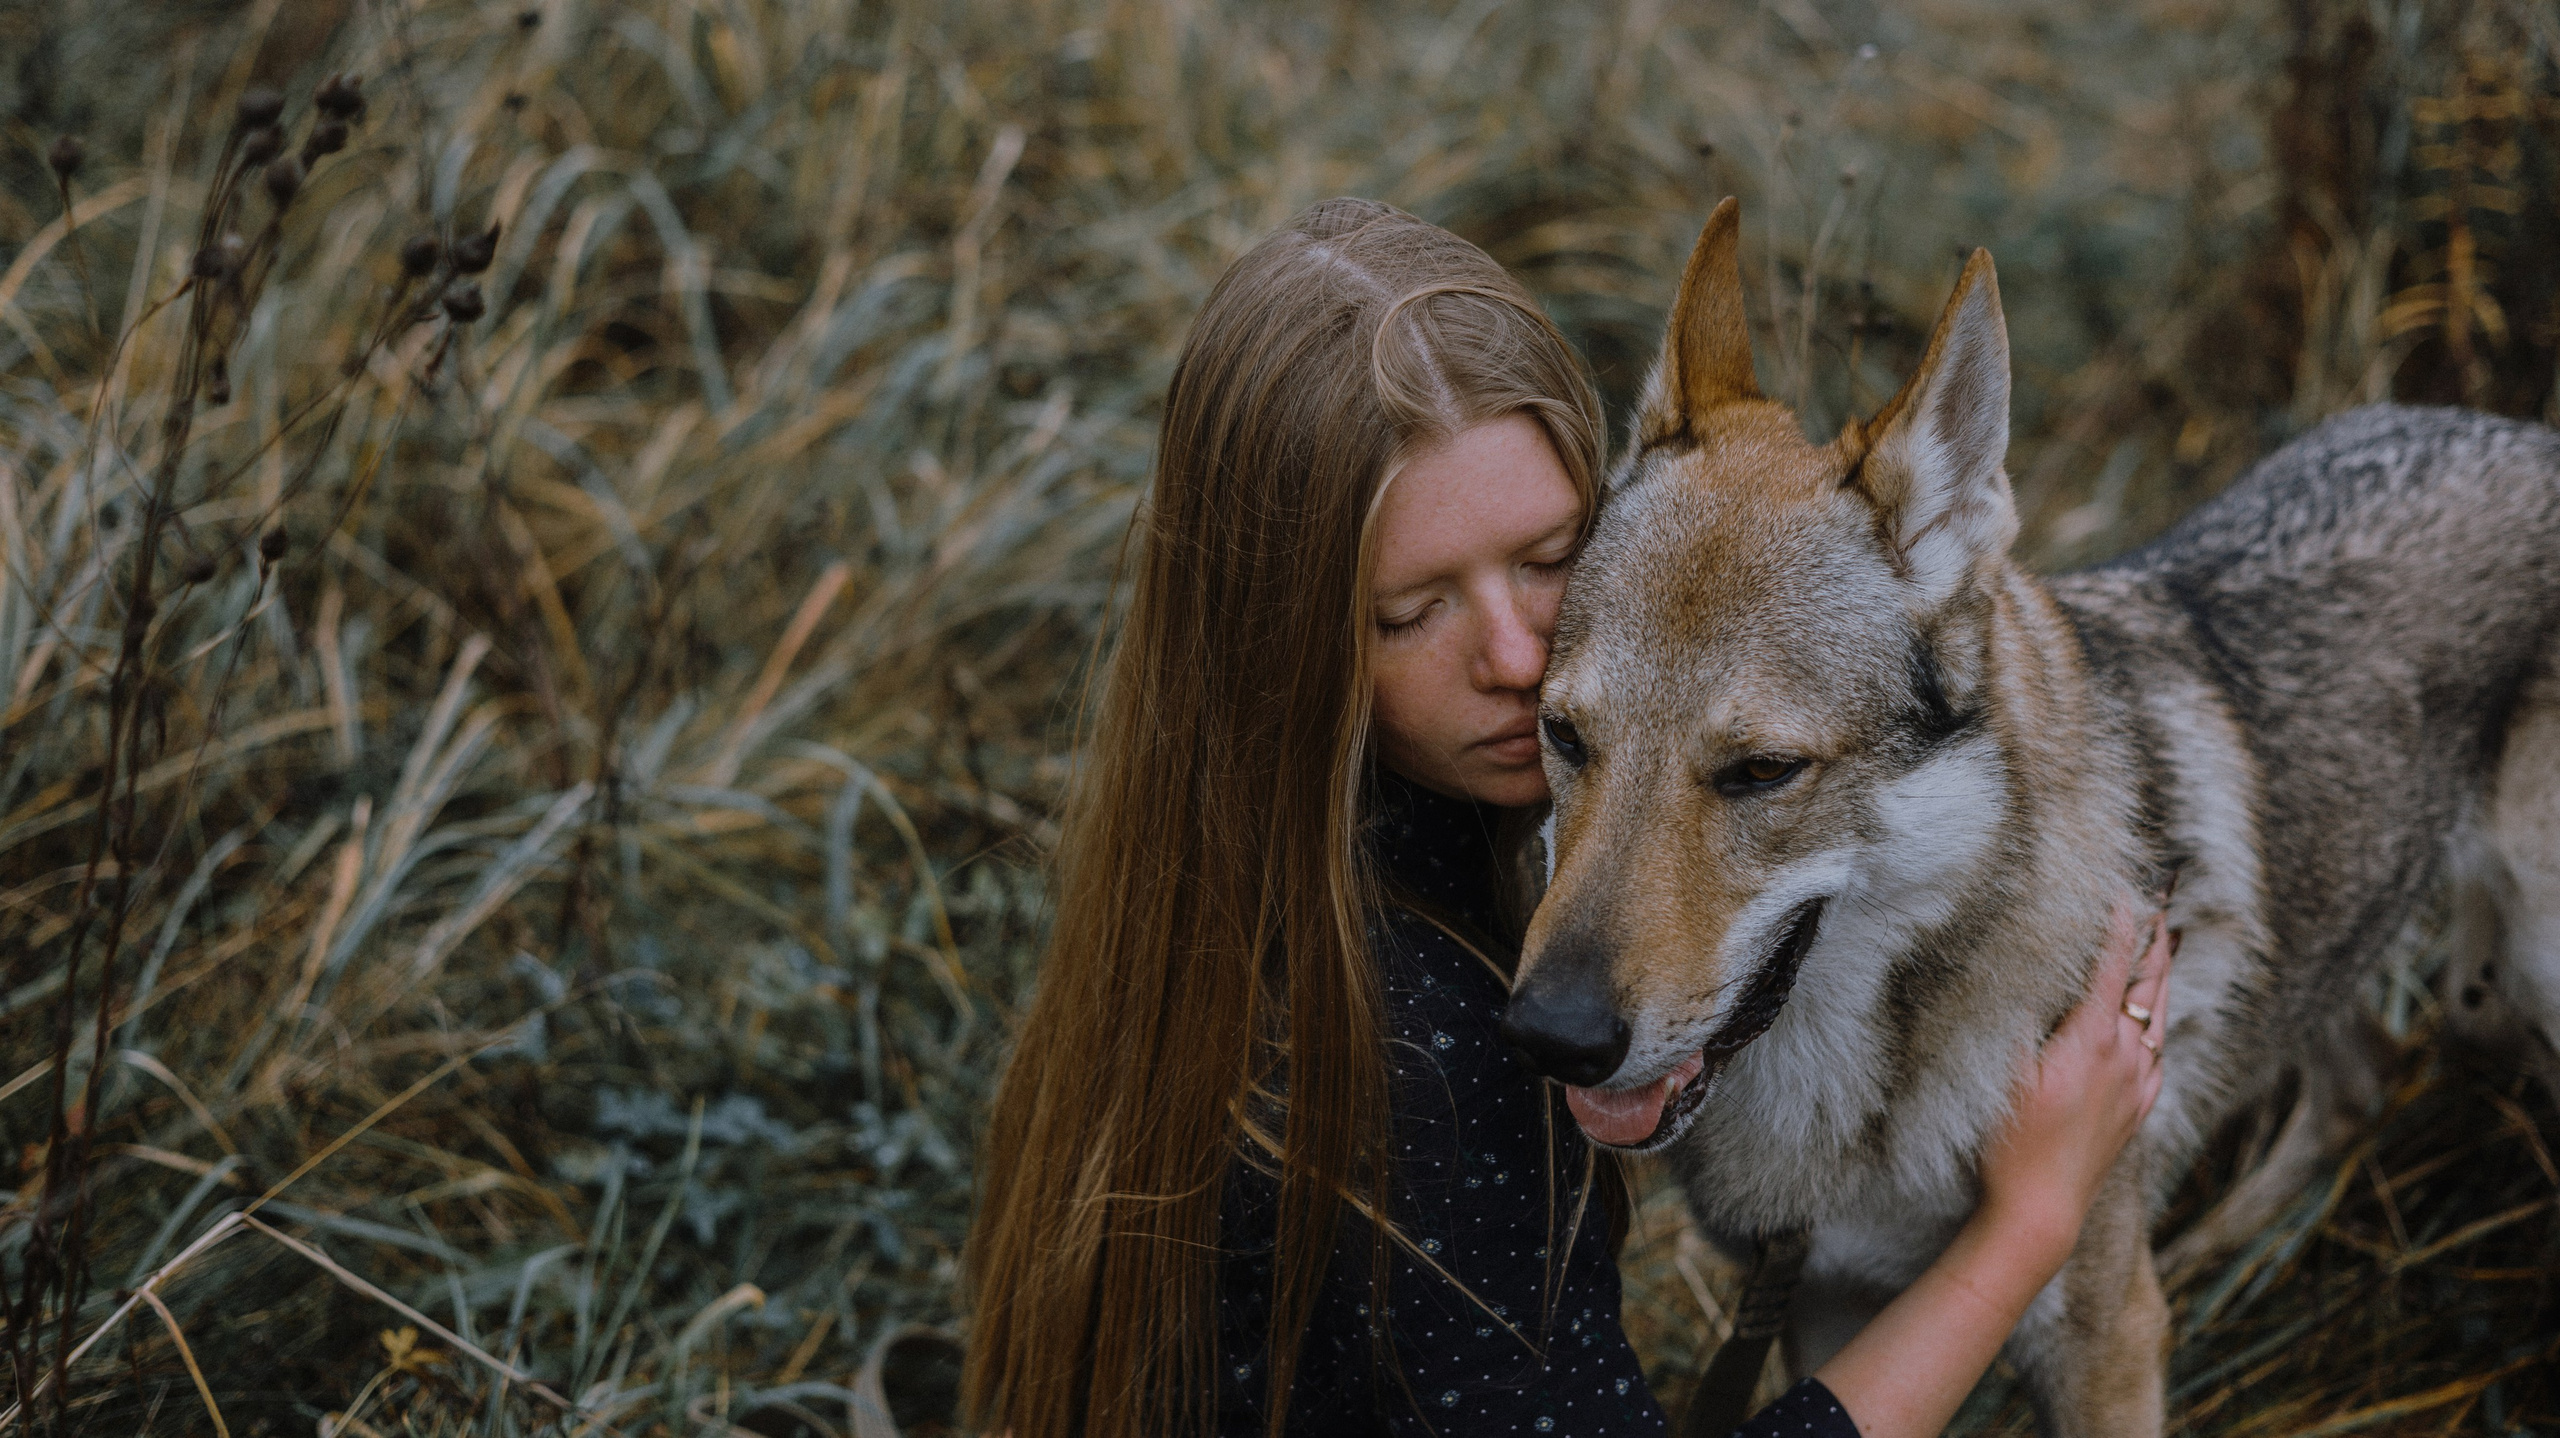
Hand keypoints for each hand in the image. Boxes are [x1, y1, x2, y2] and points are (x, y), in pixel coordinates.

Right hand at [1977, 894, 2173, 1264]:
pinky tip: (2152, 1020)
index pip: (2113, 966)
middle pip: (2150, 985)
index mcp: (2092, 1040)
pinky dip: (2158, 1020)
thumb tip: (2031, 974)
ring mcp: (2139, 1085)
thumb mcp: (2003, 1073)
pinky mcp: (2139, 1109)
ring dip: (2161, 976)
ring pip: (2161, 1017)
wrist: (2041, 1209)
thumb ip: (2021, 1019)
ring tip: (2164, 944)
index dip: (2120, 926)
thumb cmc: (2010, 1142)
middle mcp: (2127, 1057)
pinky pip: (2158, 1053)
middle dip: (2155, 940)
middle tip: (2162, 903)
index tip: (2125, 893)